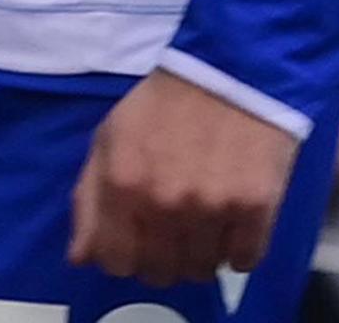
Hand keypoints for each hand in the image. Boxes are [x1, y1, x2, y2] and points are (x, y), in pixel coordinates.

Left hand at [68, 70, 299, 284]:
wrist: (234, 67)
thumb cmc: (166, 103)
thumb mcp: (111, 139)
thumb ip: (89, 200)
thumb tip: (84, 257)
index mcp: (123, 187)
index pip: (116, 263)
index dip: (126, 256)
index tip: (139, 241)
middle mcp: (164, 205)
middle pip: (160, 272)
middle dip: (163, 258)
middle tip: (175, 232)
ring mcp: (212, 209)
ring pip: (201, 269)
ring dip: (201, 255)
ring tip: (206, 225)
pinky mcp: (255, 206)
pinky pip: (244, 260)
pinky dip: (239, 251)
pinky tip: (235, 226)